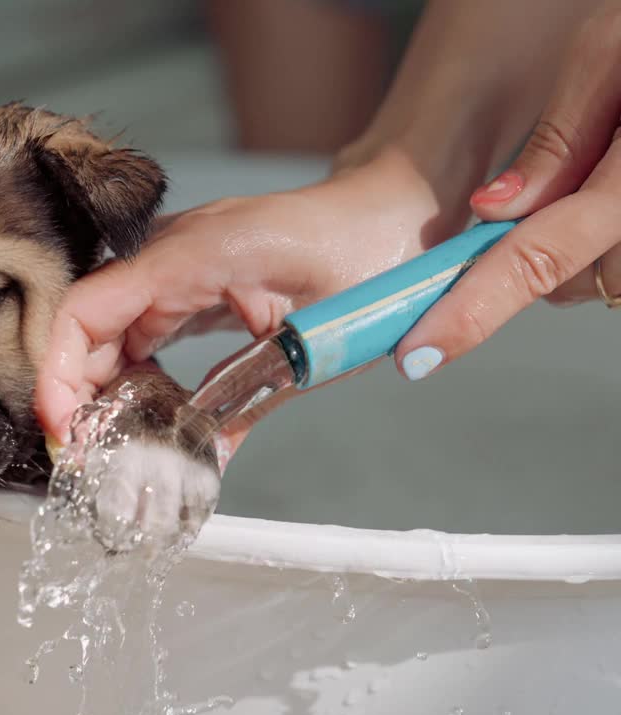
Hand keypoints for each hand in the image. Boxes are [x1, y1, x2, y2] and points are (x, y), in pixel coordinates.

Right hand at [35, 151, 472, 455]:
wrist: (400, 214)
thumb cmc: (370, 255)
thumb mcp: (313, 335)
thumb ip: (251, 394)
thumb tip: (206, 459)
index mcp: (192, 254)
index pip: (89, 307)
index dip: (61, 371)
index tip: (64, 426)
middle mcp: (173, 256)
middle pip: (90, 326)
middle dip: (75, 394)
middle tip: (83, 455)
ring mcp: (182, 270)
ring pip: (114, 334)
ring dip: (102, 391)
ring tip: (107, 447)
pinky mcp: (196, 288)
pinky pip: (147, 335)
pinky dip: (137, 379)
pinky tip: (147, 419)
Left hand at [395, 7, 620, 380]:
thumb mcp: (607, 55)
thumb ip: (555, 142)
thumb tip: (494, 210)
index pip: (538, 258)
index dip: (471, 309)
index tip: (420, 352)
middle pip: (568, 281)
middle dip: (534, 251)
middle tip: (555, 182)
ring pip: (603, 279)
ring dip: (582, 244)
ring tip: (611, 161)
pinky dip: (611, 238)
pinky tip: (620, 180)